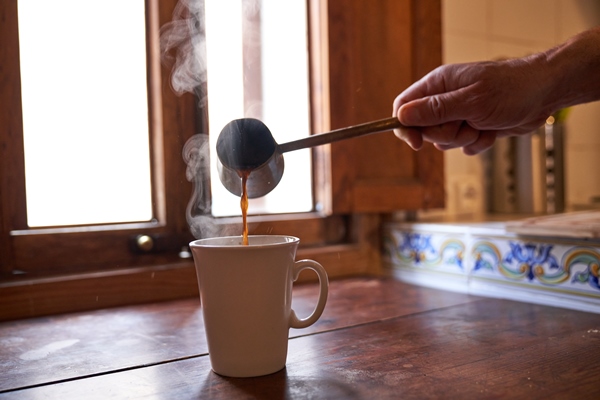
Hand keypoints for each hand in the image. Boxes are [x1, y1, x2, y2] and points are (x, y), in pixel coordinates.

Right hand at [392, 56, 552, 154]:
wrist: (545, 94)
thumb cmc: (512, 89)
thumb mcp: (471, 101)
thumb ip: (435, 109)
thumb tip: (403, 115)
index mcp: (439, 84)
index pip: (404, 106)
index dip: (405, 126)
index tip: (417, 142)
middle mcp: (445, 99)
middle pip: (424, 128)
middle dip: (445, 134)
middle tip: (465, 123)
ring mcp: (459, 113)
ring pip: (444, 140)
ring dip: (463, 139)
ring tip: (482, 124)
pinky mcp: (472, 126)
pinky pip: (463, 146)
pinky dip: (477, 143)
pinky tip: (491, 130)